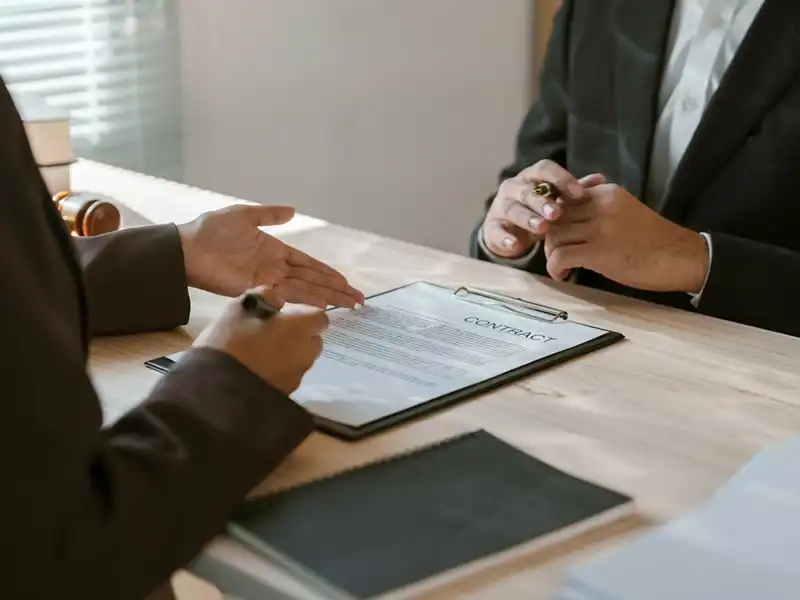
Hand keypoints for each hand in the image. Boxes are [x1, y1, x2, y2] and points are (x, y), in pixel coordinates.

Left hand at [177, 204, 363, 307]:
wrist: (186, 248)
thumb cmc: (211, 230)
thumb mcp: (243, 215)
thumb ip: (269, 215)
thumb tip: (293, 210)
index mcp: (274, 250)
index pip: (308, 264)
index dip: (327, 273)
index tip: (346, 282)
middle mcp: (275, 268)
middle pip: (312, 281)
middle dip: (335, 290)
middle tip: (358, 300)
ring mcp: (266, 281)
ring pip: (304, 290)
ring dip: (327, 298)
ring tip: (348, 305)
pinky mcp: (256, 290)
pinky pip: (286, 296)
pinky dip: (305, 301)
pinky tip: (322, 306)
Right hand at [194, 287, 328, 393]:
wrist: (219, 390)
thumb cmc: (230, 342)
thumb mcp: (240, 309)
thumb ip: (263, 297)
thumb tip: (278, 301)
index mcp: (299, 328)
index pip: (320, 318)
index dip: (306, 316)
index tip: (288, 315)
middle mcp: (306, 352)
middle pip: (313, 341)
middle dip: (300, 335)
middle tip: (275, 333)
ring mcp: (297, 376)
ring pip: (302, 360)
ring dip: (291, 354)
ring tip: (264, 353)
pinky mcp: (287, 394)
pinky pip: (290, 377)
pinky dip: (281, 372)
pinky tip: (260, 370)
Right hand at [482, 160, 602, 257]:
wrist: (509, 229)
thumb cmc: (540, 210)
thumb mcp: (558, 199)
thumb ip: (576, 190)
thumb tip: (601, 180)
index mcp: (532, 177)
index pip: (544, 170)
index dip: (561, 179)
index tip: (579, 194)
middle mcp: (514, 187)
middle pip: (528, 190)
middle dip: (543, 201)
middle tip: (558, 213)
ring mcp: (501, 207)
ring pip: (513, 209)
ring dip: (527, 217)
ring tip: (542, 228)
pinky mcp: (492, 227)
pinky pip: (496, 231)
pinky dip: (505, 238)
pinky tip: (515, 245)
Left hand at [544, 184, 709, 292]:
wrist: (681, 257)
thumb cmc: (655, 239)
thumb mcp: (624, 212)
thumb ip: (599, 210)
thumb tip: (570, 218)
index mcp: (607, 193)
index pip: (565, 199)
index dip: (556, 219)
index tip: (561, 235)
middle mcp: (601, 206)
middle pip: (556, 217)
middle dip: (551, 238)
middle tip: (558, 253)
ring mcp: (599, 229)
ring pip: (554, 236)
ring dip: (551, 254)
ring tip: (562, 266)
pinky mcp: (599, 252)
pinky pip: (560, 256)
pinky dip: (555, 268)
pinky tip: (564, 275)